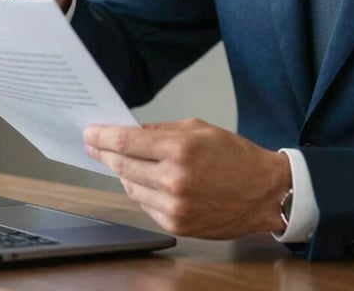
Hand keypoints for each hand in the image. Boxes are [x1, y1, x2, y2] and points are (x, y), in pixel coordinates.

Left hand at [83, 118, 290, 238]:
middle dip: (104, 153)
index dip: (103, 136)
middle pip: (122, 165)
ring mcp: (173, 206)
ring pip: (130, 186)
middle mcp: (174, 179)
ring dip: (123, 172)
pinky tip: (146, 180)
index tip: (89, 133)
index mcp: (180, 149)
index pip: (127, 142)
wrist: (263, 193)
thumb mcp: (198, 129)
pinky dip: (141, 190)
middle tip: (92, 144)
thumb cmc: (235, 156)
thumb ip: (161, 130)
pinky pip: (144, 204)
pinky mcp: (176, 224)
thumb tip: (131, 132)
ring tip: (122, 160)